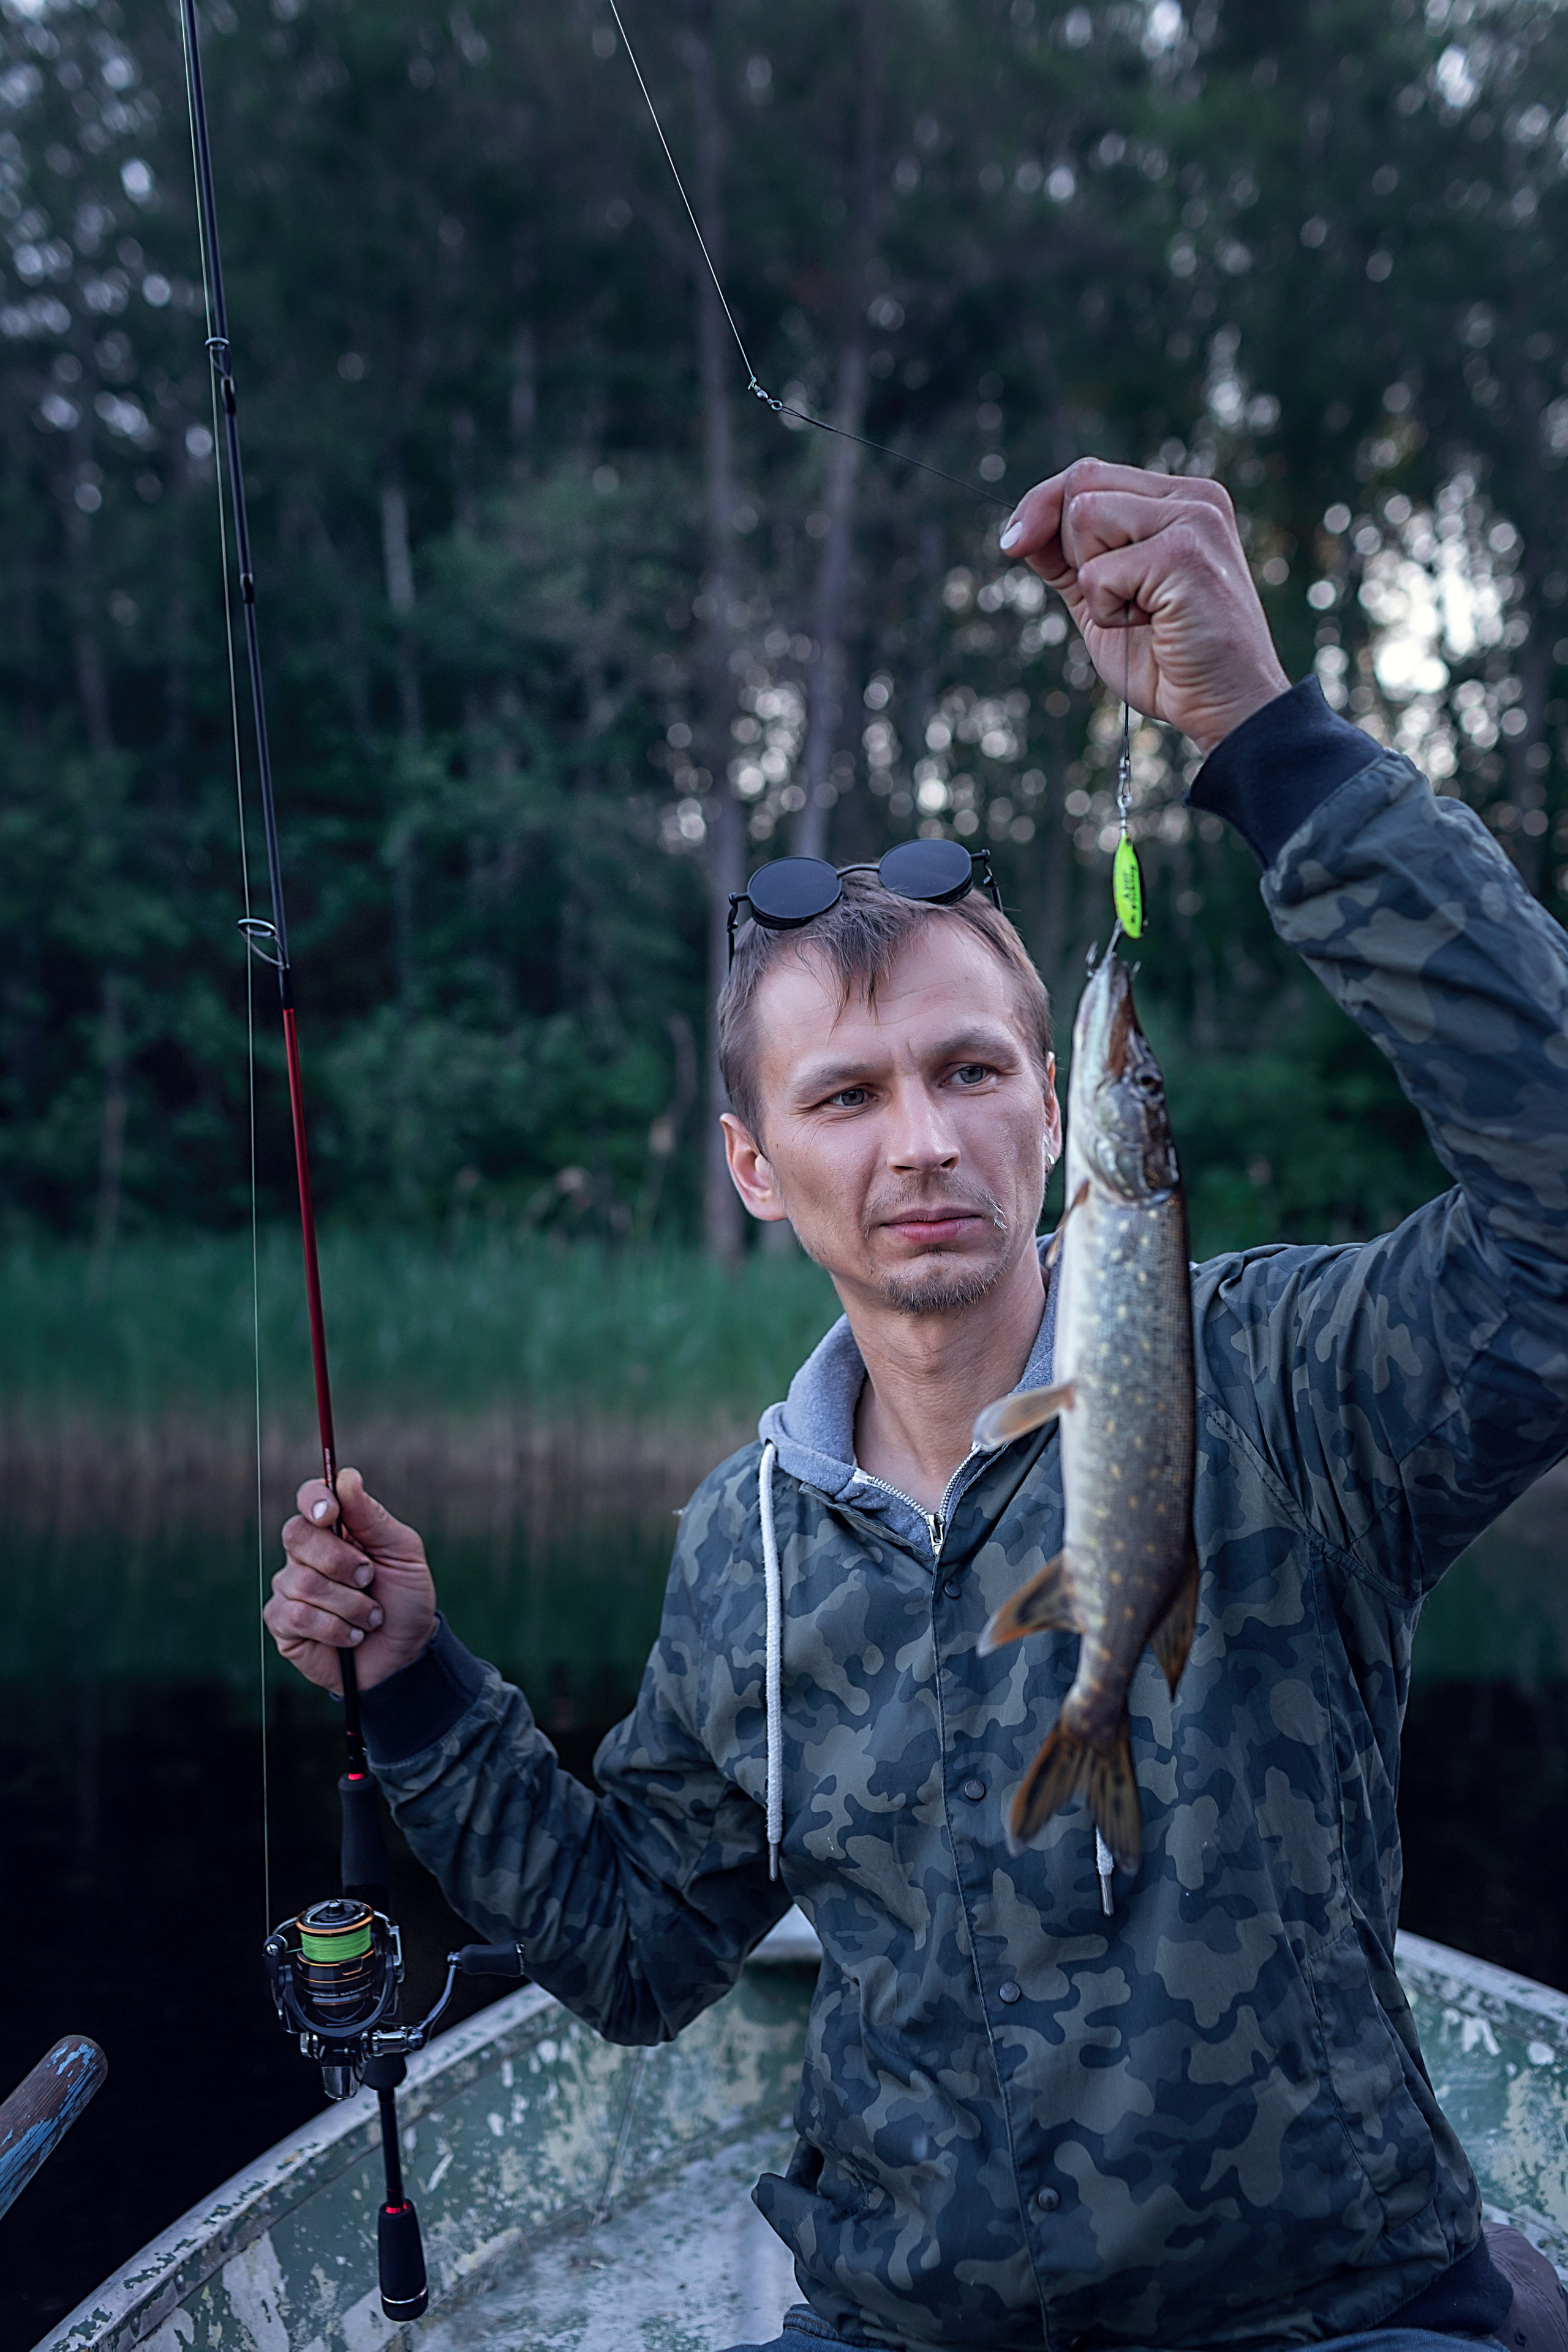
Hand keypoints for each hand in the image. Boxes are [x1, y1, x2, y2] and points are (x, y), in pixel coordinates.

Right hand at [265, 1467, 437, 1696]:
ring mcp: (290, 1588)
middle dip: (340, 1560)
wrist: (406, 1655)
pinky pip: (297, 1616)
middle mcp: (306, 1554)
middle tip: (369, 1577)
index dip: (314, 1499)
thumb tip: (347, 1478)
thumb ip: (373, 1518)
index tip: (331, 1512)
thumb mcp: (403, 1554)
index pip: (310, 1498)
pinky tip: (351, 1635)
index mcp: (336, 1529)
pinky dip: (335, 1628)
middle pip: (296, 1535)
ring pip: (302, 1582)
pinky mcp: (282, 1623)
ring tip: (370, 1616)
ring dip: (349, 1603)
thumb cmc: (405, 1599)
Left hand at [998, 458, 1288, 752]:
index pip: (1089, 474)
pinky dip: (1107, 610)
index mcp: (1179, 500)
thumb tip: (1019, 531)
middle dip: (1072, 547)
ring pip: (1084, 516)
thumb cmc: (1169, 661)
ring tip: (1140, 611)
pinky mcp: (1185, 553)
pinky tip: (1152, 625)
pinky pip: (1097, 572)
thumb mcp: (1104, 600)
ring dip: (1093, 580)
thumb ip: (1069, 560)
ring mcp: (1195, 519)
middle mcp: (1193, 498)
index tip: (1015, 543)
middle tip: (1118, 597)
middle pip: (1082, 483)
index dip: (1043, 508)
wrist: (1224, 707)